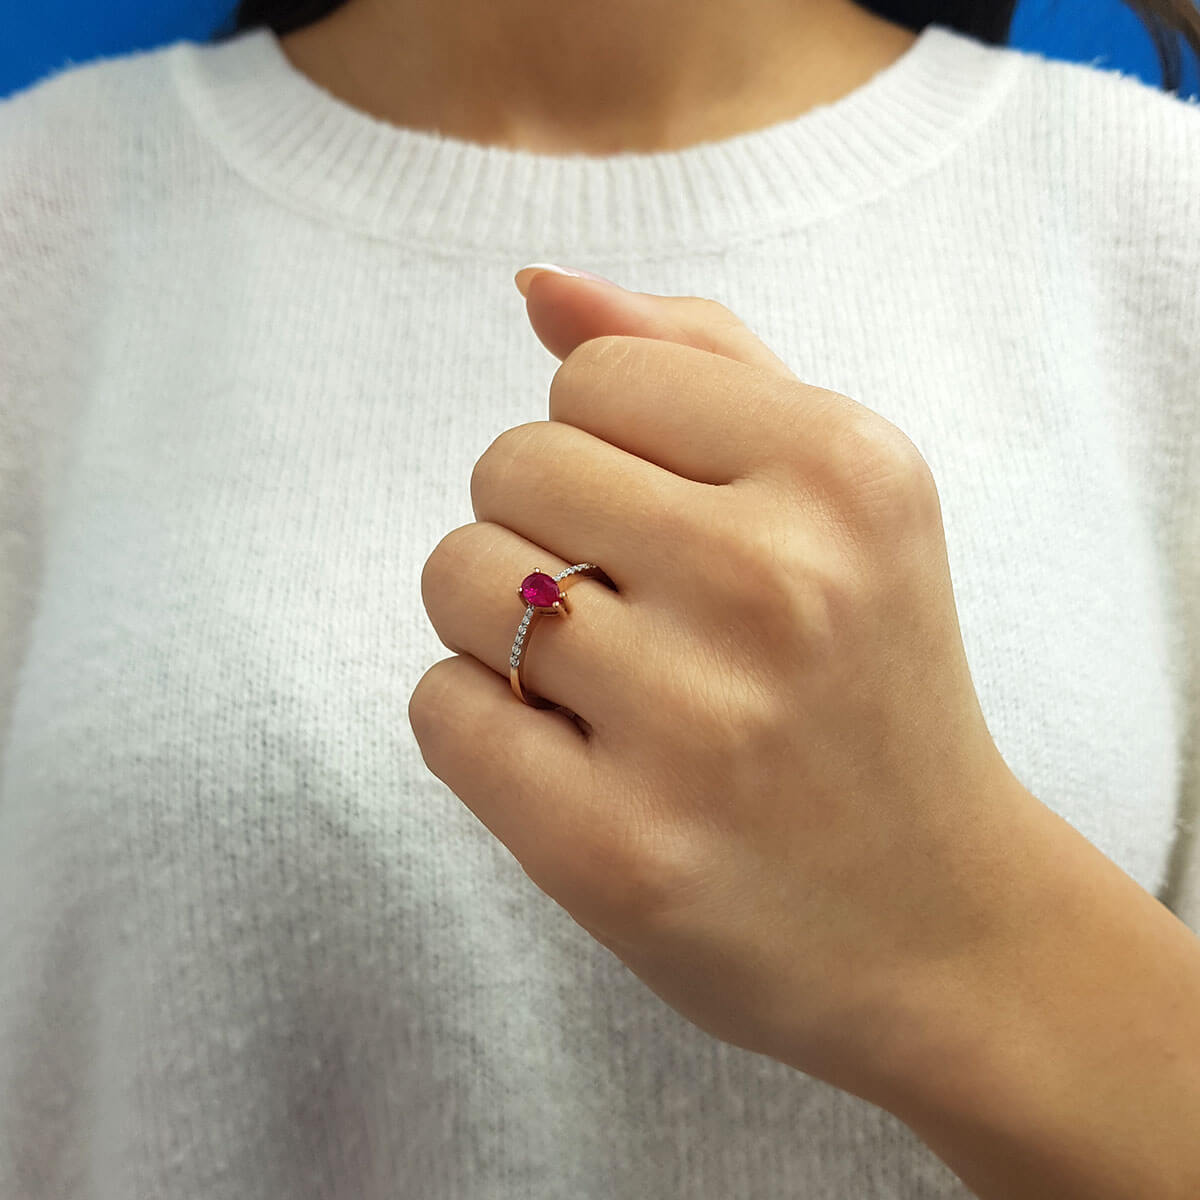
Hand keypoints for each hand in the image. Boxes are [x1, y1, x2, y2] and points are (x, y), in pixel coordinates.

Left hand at [408, 267, 1046, 1109]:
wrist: (936, 921)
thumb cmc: (872, 685)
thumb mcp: (845, 495)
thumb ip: (699, 360)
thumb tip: (536, 285)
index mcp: (845, 471)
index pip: (589, 373)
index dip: (602, 446)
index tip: (660, 522)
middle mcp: (776, 583)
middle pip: (508, 465)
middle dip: (543, 528)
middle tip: (633, 612)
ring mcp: (694, 725)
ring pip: (457, 578)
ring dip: (500, 622)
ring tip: (598, 683)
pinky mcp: (612, 849)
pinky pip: (440, 709)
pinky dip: (480, 722)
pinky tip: (571, 760)